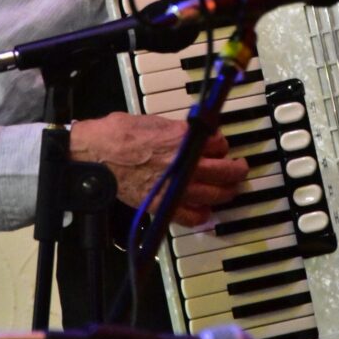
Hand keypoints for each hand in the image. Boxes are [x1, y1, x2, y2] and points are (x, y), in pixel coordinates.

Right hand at [69, 112, 247, 225]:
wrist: (98, 155)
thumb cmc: (120, 133)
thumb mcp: (156, 121)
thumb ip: (179, 131)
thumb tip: (192, 134)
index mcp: (183, 139)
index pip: (219, 144)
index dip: (222, 145)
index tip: (220, 147)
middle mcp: (184, 164)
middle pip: (225, 171)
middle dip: (237, 170)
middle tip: (239, 169)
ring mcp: (175, 187)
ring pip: (215, 195)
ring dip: (226, 192)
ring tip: (229, 190)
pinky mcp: (163, 206)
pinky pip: (192, 217)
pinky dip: (202, 215)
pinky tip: (205, 211)